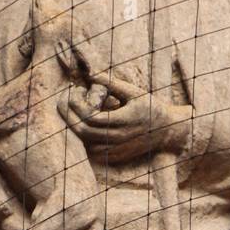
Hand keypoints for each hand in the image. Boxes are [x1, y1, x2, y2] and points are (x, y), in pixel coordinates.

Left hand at [57, 68, 193, 161]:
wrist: (166, 131)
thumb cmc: (150, 107)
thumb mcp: (133, 92)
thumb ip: (111, 83)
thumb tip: (90, 73)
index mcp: (123, 121)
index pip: (91, 117)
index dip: (77, 105)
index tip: (74, 91)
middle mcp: (118, 138)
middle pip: (83, 131)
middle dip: (68, 116)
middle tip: (63, 101)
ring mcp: (116, 150)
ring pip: (85, 142)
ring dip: (75, 126)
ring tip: (72, 110)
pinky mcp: (114, 156)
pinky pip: (92, 149)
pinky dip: (84, 137)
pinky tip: (83, 123)